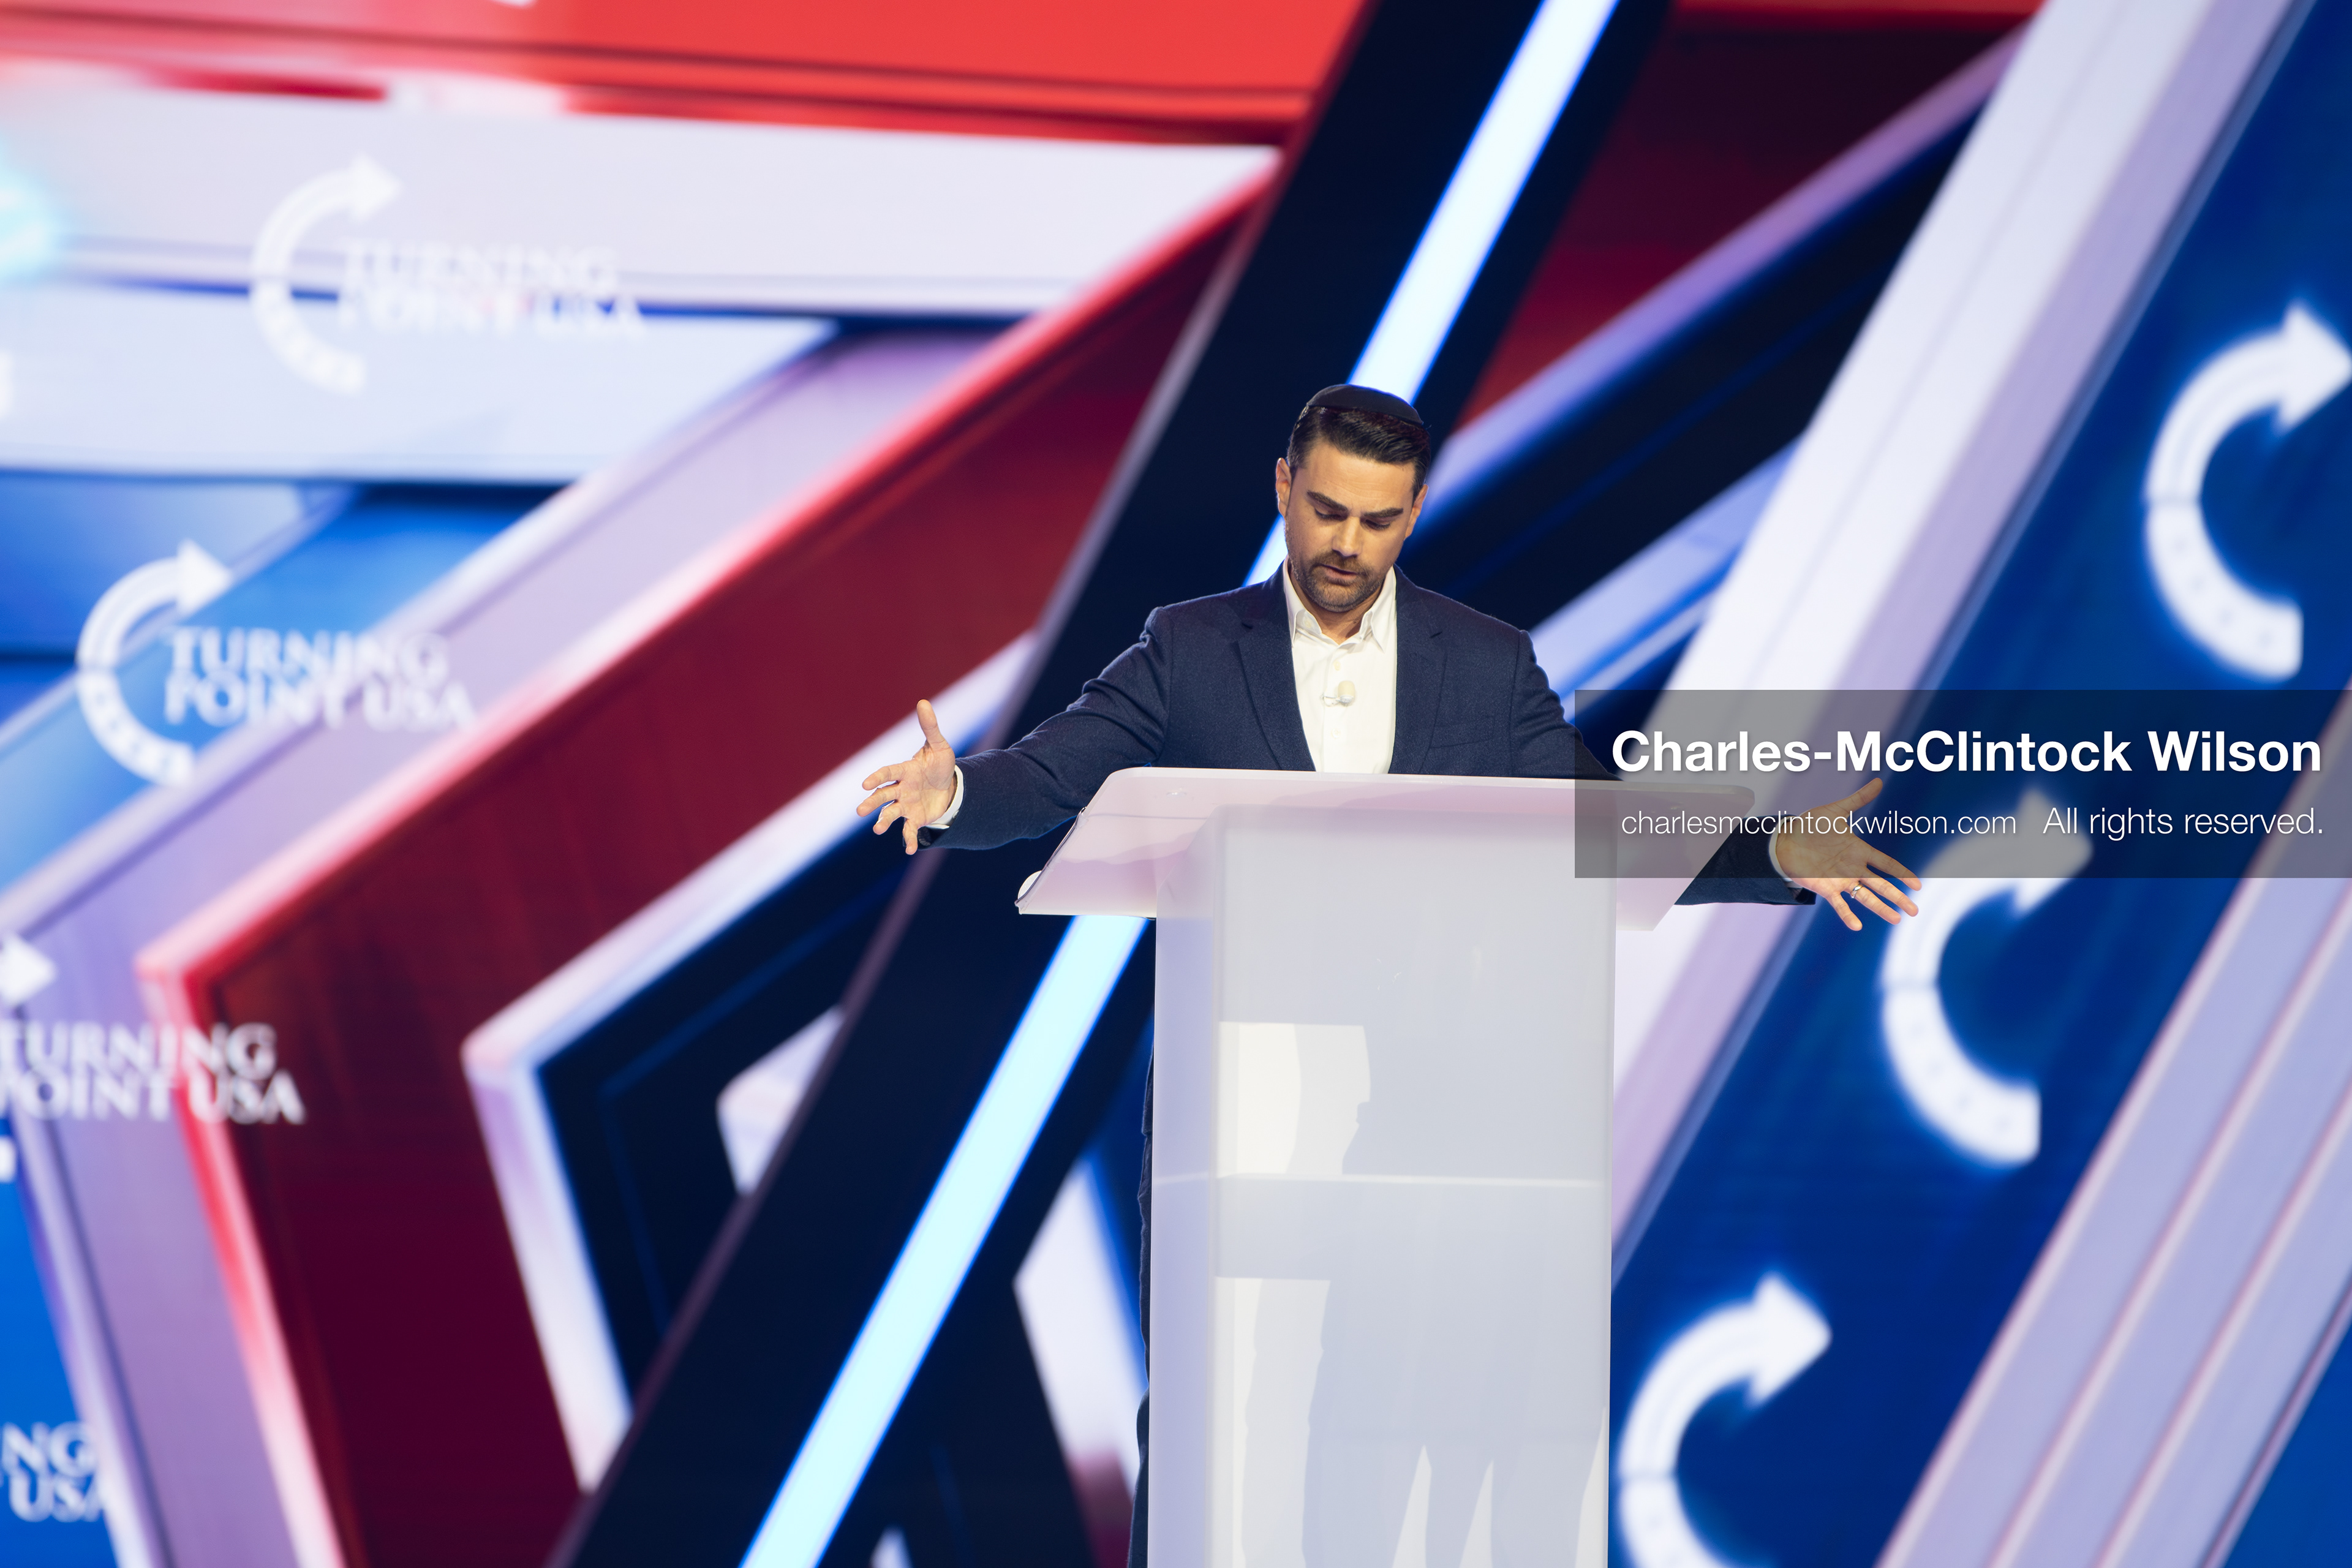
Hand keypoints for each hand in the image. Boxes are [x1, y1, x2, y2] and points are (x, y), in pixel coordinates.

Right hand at [857, 700, 957, 855]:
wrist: (949, 786)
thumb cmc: (939, 764)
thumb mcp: (939, 746)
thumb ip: (930, 727)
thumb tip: (923, 701)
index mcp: (904, 771)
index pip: (887, 773)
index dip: (877, 778)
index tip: (865, 785)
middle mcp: (900, 789)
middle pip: (883, 796)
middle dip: (872, 803)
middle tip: (860, 812)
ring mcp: (905, 804)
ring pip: (890, 813)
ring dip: (882, 822)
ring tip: (877, 830)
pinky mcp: (914, 818)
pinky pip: (908, 830)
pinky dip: (908, 840)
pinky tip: (908, 850)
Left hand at [1775, 777, 1921, 931]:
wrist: (1784, 839)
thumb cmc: (1810, 825)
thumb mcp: (1835, 810)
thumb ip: (1858, 799)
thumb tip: (1878, 781)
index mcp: (1859, 850)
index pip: (1886, 864)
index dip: (1902, 873)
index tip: (1918, 885)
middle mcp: (1853, 868)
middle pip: (1881, 885)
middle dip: (1898, 897)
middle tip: (1915, 911)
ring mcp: (1840, 880)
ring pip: (1865, 897)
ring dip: (1880, 908)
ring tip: (1896, 920)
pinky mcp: (1825, 888)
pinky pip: (1839, 903)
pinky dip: (1847, 914)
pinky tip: (1857, 926)